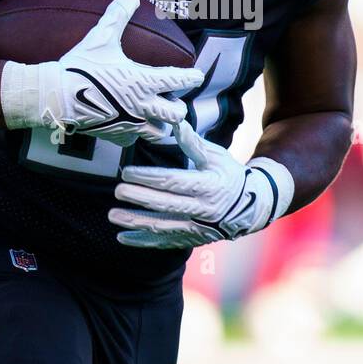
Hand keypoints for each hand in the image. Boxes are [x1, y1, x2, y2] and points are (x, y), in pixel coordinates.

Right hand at [0, 0, 202, 146]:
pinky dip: (136, 134)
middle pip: (176, 114)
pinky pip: (134, 141)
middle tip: (174, 101)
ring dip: (161, 124)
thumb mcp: (100, 37)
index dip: (191, 77)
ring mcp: (131, 124)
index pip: (178, 80)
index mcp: (144, 81)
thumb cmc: (81, 67)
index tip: (197, 76)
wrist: (58, 96)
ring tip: (158, 117)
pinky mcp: (116, 136)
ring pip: (160, 132)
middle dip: (179, 108)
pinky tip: (131, 126)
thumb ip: (118, 16)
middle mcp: (142, 105)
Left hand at [108, 121, 293, 248]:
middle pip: (166, 204)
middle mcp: (203, 210)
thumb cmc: (228, 175)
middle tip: (118, 191)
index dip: (149, 177)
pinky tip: (122, 238)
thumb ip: (193, 143)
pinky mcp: (191, 240)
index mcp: (209, 186)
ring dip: (136, 222)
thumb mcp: (216, 156)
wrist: (250, 206)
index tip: (127, 172)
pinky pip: (164, 242)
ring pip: (162, 227)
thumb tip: (176, 121)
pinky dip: (143, 241)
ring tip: (112, 215)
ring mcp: (197, 228)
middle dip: (140, 198)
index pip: (174, 181)